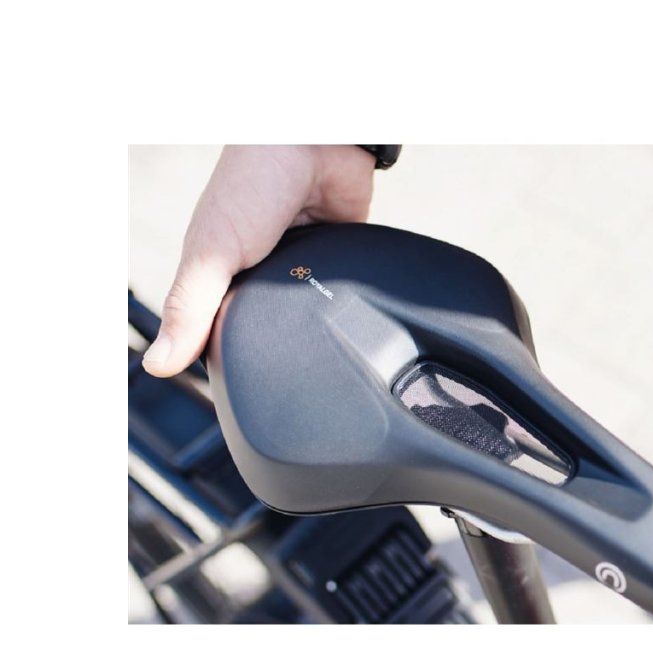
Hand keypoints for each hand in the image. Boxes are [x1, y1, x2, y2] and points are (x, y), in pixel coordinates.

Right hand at [142, 145, 375, 376]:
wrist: (314, 142)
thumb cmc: (252, 183)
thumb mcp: (211, 251)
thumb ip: (191, 307)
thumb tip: (158, 365)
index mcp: (221, 274)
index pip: (219, 331)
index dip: (226, 358)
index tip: (238, 389)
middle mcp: (261, 272)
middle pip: (267, 326)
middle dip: (275, 342)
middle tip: (285, 370)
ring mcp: (301, 266)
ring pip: (306, 315)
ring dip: (311, 322)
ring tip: (319, 346)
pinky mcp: (338, 259)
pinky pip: (340, 294)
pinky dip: (340, 301)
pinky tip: (343, 317)